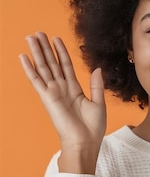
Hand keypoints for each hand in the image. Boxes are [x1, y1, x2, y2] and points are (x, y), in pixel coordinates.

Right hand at [19, 32, 106, 171]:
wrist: (84, 143)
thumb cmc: (92, 128)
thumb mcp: (99, 103)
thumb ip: (96, 85)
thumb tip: (97, 69)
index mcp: (74, 90)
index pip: (66, 66)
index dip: (61, 52)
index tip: (56, 39)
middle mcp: (61, 89)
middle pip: (52, 63)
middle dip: (45, 48)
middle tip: (38, 33)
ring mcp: (53, 92)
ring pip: (43, 67)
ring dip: (37, 52)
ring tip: (31, 37)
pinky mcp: (47, 98)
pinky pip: (36, 80)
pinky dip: (29, 68)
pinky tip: (23, 57)